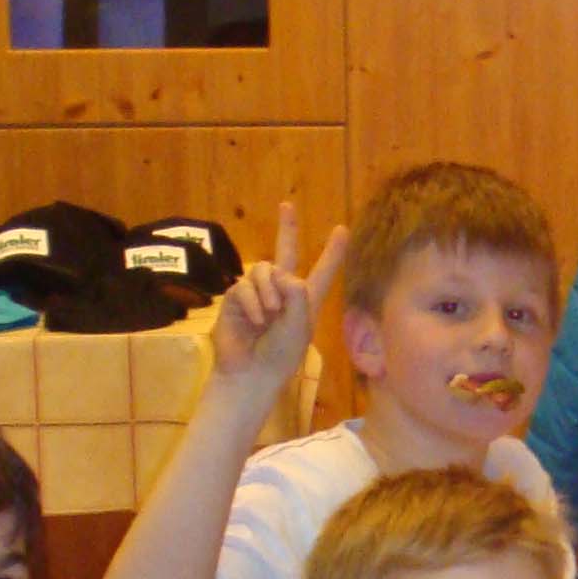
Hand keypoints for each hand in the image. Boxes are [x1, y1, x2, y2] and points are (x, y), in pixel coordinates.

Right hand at [212, 199, 346, 397]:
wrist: (251, 372)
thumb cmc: (281, 354)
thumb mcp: (299, 325)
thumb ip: (296, 294)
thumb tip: (282, 272)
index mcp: (305, 300)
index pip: (322, 271)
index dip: (332, 252)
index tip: (342, 229)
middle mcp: (282, 292)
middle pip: (286, 252)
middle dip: (287, 228)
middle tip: (287, 205)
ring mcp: (258, 293)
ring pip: (263, 269)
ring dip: (268, 290)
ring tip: (269, 313)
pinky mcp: (236, 299)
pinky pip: (244, 286)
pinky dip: (252, 302)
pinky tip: (254, 320)